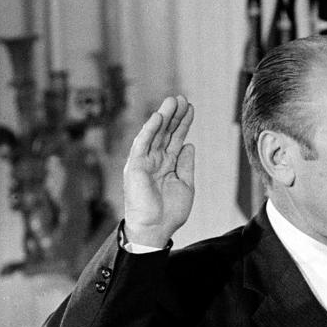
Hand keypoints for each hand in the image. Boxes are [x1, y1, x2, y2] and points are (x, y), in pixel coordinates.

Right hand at [122, 95, 195, 247]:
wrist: (155, 228)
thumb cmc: (170, 212)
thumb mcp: (185, 185)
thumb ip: (186, 165)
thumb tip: (189, 145)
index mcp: (167, 164)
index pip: (175, 139)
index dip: (183, 124)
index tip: (191, 109)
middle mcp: (154, 160)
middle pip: (166, 133)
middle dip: (174, 115)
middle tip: (183, 99)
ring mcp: (144, 162)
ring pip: (154, 134)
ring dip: (164, 117)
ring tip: (173, 101)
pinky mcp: (135, 166)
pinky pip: (142, 144)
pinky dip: (150, 130)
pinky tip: (158, 117)